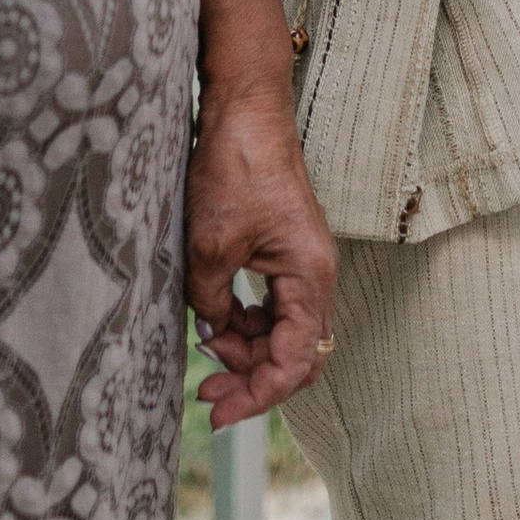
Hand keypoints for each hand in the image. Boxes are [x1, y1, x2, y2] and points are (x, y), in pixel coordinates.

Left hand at [185, 82, 338, 424]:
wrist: (245, 109)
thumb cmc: (235, 167)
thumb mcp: (209, 247)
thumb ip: (212, 304)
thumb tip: (212, 334)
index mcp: (309, 276)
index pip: (294, 362)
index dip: (257, 395)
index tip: (218, 411)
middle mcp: (315, 274)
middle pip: (296, 354)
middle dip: (254, 380)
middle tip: (207, 394)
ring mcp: (303, 262)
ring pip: (284, 332)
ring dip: (248, 352)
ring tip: (204, 357)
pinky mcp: (286, 250)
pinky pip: (275, 307)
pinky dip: (247, 324)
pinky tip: (215, 323)